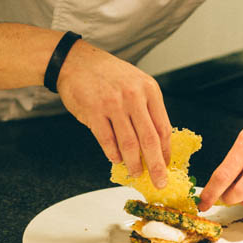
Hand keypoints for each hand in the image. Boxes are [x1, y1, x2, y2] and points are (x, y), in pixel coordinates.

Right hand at [57, 41, 171, 187]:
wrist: (76, 60)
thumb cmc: (107, 74)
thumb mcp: (135, 83)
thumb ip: (146, 108)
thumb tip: (155, 142)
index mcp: (149, 90)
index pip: (163, 127)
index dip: (166, 151)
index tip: (166, 165)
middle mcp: (133, 96)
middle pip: (149, 139)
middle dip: (156, 166)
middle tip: (159, 182)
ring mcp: (113, 104)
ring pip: (129, 143)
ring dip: (133, 163)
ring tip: (135, 173)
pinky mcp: (94, 111)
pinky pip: (107, 140)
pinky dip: (113, 153)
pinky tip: (116, 159)